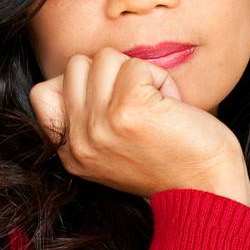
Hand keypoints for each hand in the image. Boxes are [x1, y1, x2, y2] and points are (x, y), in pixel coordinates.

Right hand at [28, 46, 249, 203]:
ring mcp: (100, 126)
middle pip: (76, 65)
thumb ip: (89, 117)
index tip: (114, 105)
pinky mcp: (128, 110)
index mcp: (70, 152)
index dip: (80, 84)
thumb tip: (85, 68)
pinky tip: (171, 108)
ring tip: (158, 109)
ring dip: (139, 75)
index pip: (42, 92)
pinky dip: (161, 79)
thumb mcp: (113, 147)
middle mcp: (79, 142)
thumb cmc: (172, 163)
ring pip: (105, 58)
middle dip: (114, 74)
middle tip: (142, 107)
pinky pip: (137, 65)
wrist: (207, 191)